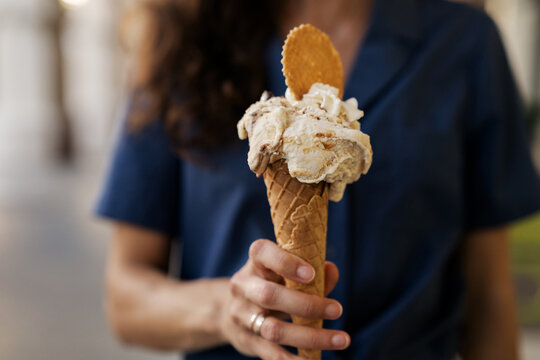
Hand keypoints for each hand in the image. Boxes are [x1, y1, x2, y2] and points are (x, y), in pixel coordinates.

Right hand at [220, 239, 349, 358]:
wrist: (230, 309)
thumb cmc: (272, 284)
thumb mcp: (286, 272)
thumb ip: (311, 271)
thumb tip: (331, 271)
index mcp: (254, 263)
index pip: (261, 252)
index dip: (285, 263)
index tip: (312, 274)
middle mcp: (243, 287)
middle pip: (269, 296)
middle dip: (306, 305)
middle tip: (338, 310)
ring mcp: (241, 315)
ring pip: (273, 329)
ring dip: (311, 336)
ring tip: (341, 339)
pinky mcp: (246, 340)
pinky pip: (271, 354)